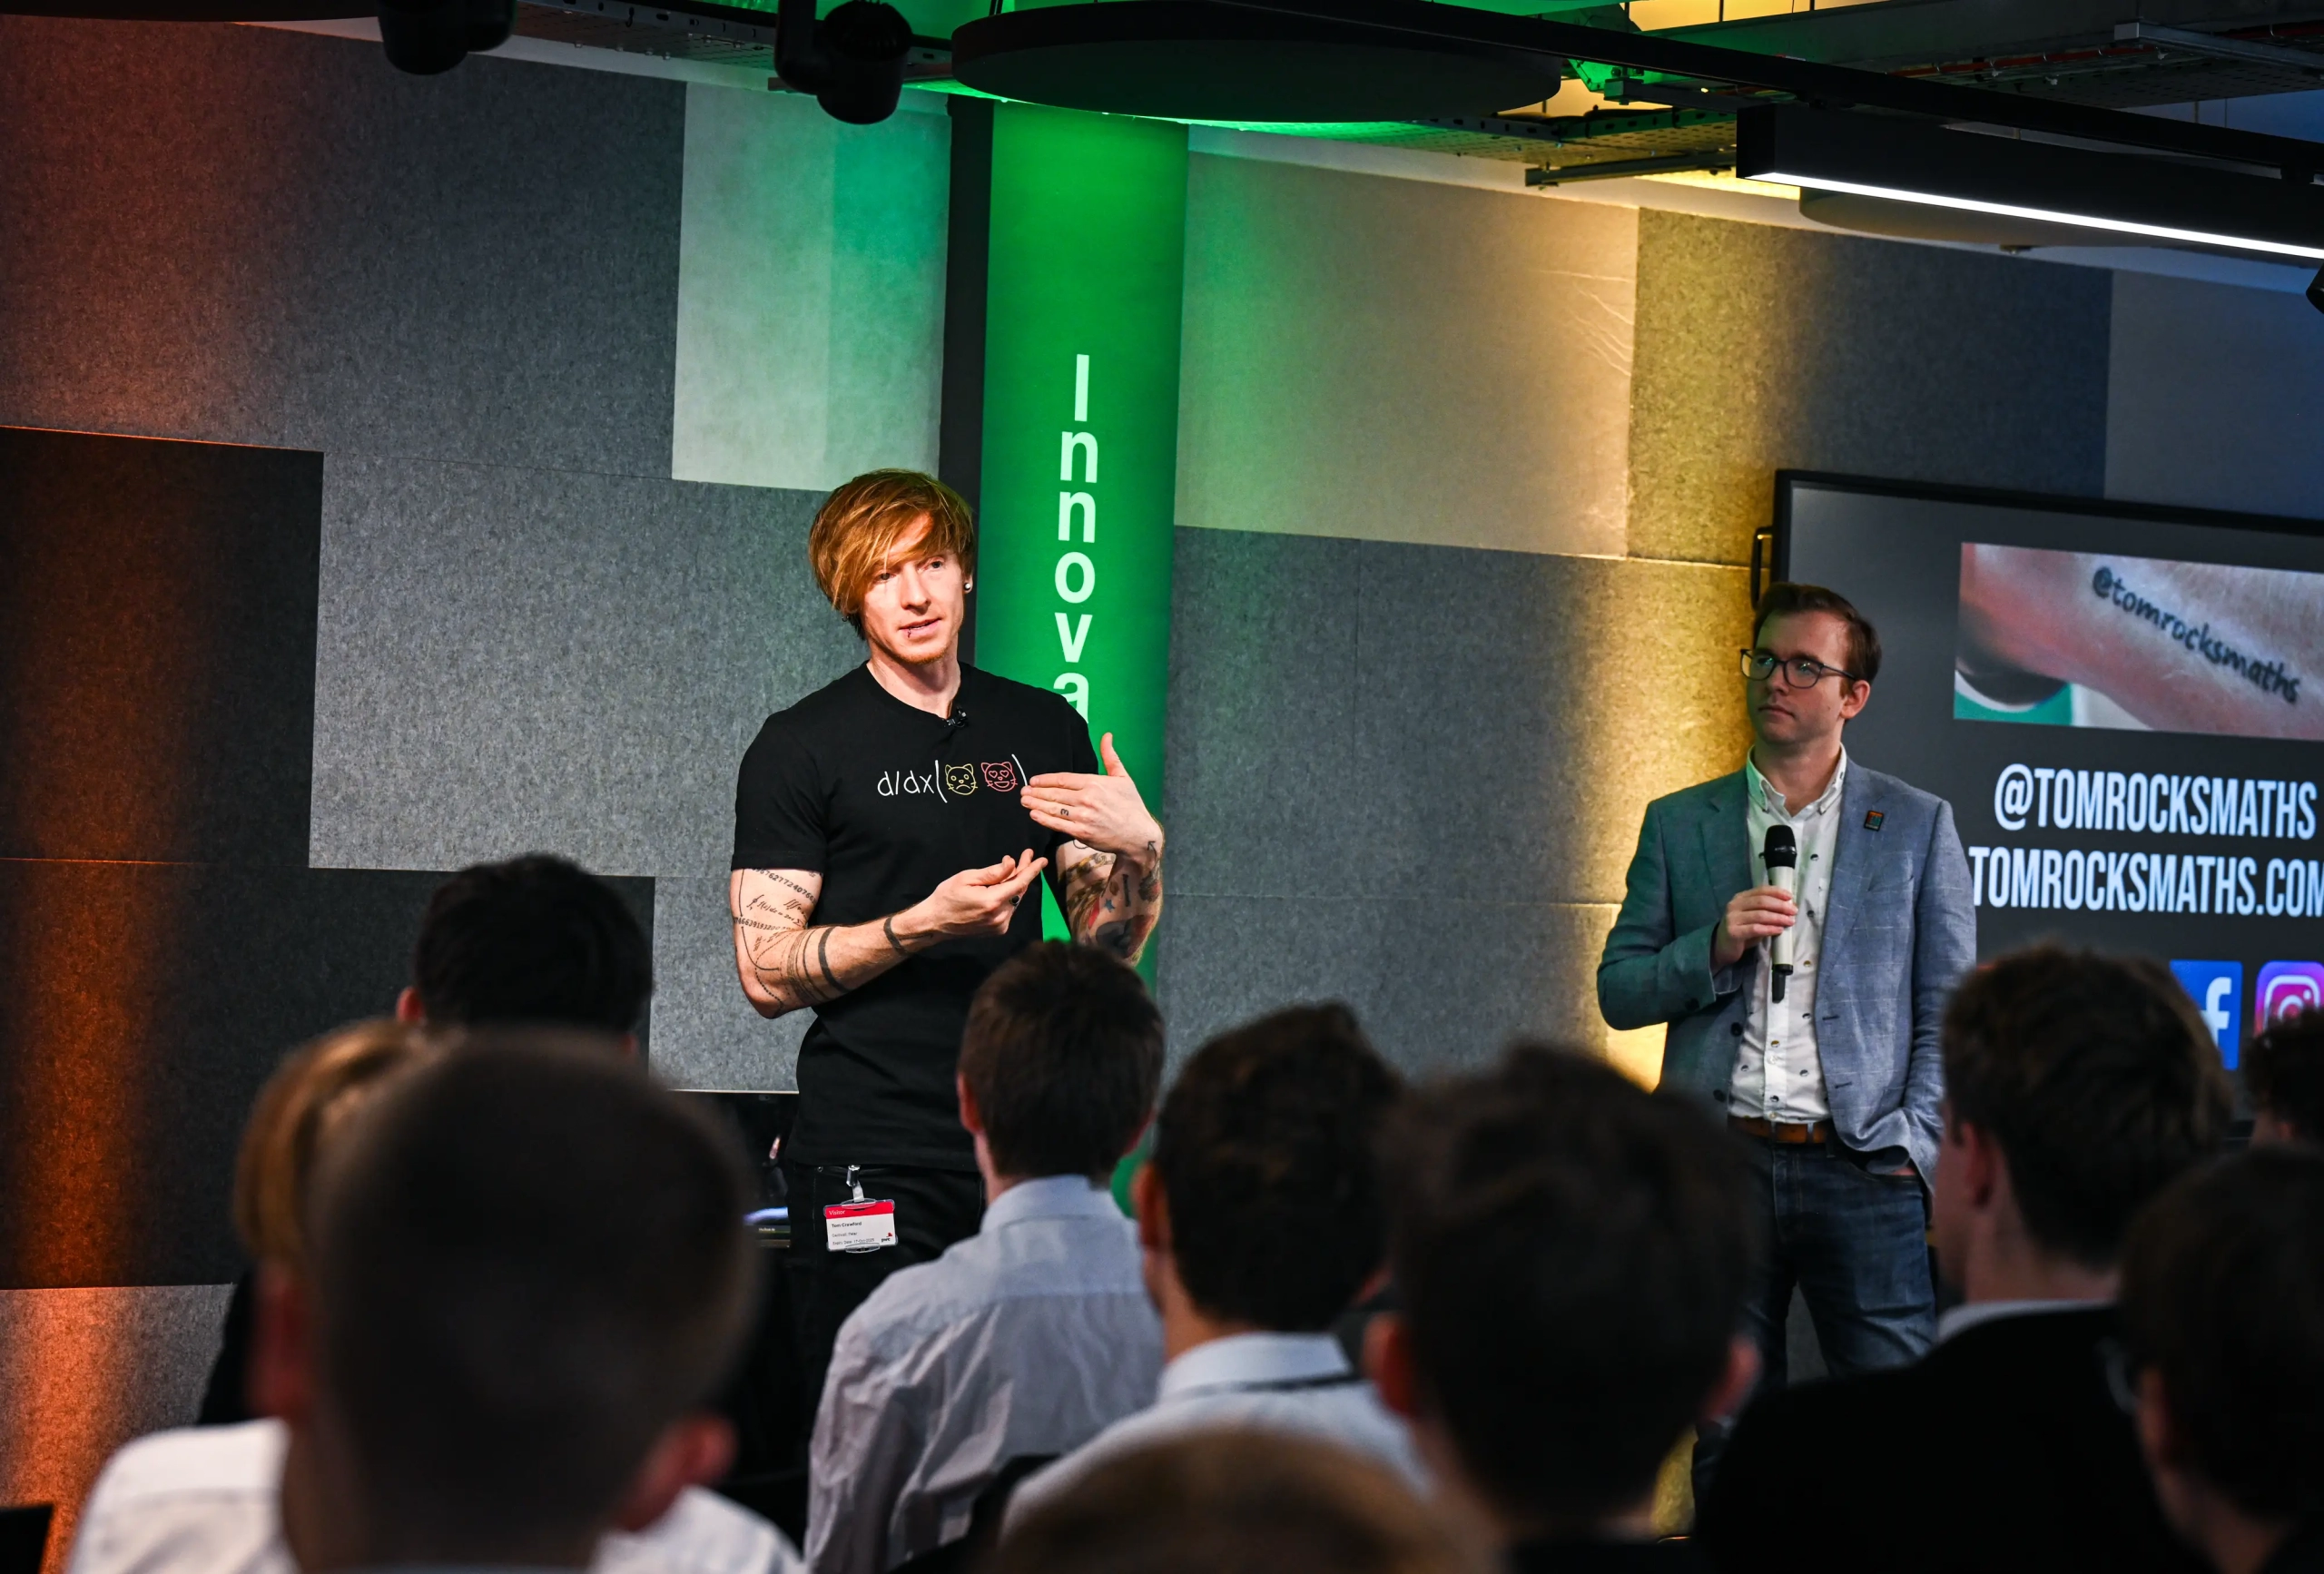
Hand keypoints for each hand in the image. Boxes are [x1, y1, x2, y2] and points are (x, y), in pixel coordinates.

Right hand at [903, 850, 1046, 940]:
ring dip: (1016, 884)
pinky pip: (1009, 909)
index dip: (1032, 870)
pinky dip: (1009, 896)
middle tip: (1026, 856)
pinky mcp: (998, 930)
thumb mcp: (967, 878)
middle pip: (1019, 890)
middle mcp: (1000, 916)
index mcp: (992, 902)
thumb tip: (1012, 864)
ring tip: (1014, 868)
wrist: (936, 922)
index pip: (1019, 883)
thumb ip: (993, 872)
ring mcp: (1000, 926)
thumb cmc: (947, 896)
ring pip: (1015, 899)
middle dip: (1023, 872)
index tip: (1042, 859)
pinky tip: (1004, 886)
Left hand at [1023, 734, 1163, 863]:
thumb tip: (1107, 735)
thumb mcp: (1123, 777)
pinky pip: (1059, 824)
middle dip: (1036, 792)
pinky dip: (1044, 819)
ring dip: (1036, 804)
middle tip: (1023, 791)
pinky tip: (1034, 815)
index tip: (1034, 780)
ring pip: (1054, 808)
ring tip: (1024, 801)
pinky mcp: (1082, 832)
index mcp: (1095, 783)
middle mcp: (1087, 798)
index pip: (1063, 779)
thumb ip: (1110, 756)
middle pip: (1055, 793)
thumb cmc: (1131, 805)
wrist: (1138, 834)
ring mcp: (1083, 816)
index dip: (1046, 779)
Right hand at [1712, 885, 1796, 970]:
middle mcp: (1734, 905)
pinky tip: (1779, 930)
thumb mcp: (1752, 917)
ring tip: (1790, 921)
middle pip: (1761, 901)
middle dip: (1780, 906)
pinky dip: (1769, 929)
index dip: (1777, 892)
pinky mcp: (1733, 932)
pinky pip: (1755, 929)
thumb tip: (1788, 907)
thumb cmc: (1742, 931)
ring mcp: (1732, 918)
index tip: (1790, 897)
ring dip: (1778, 918)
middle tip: (1793, 911)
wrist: (1722, 947)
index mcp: (1740, 898)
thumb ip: (1765, 911)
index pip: (1760, 890)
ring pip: (1760, 915)